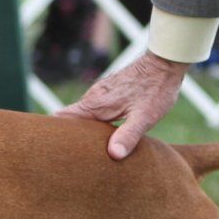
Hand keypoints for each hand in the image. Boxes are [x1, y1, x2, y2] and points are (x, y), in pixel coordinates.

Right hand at [57, 52, 186, 159]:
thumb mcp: (145, 117)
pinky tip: (104, 134)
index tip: (54, 147)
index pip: (62, 117)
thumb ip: (128, 135)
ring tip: (88, 149)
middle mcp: (94, 97)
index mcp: (96, 104)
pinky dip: (94, 122)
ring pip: (83, 114)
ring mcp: (100, 93)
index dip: (55, 132)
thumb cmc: (156, 90)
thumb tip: (113, 154)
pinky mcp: (109, 91)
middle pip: (70, 118)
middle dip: (69, 136)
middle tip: (73, 156)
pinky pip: (93, 109)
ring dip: (83, 130)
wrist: (164, 62)